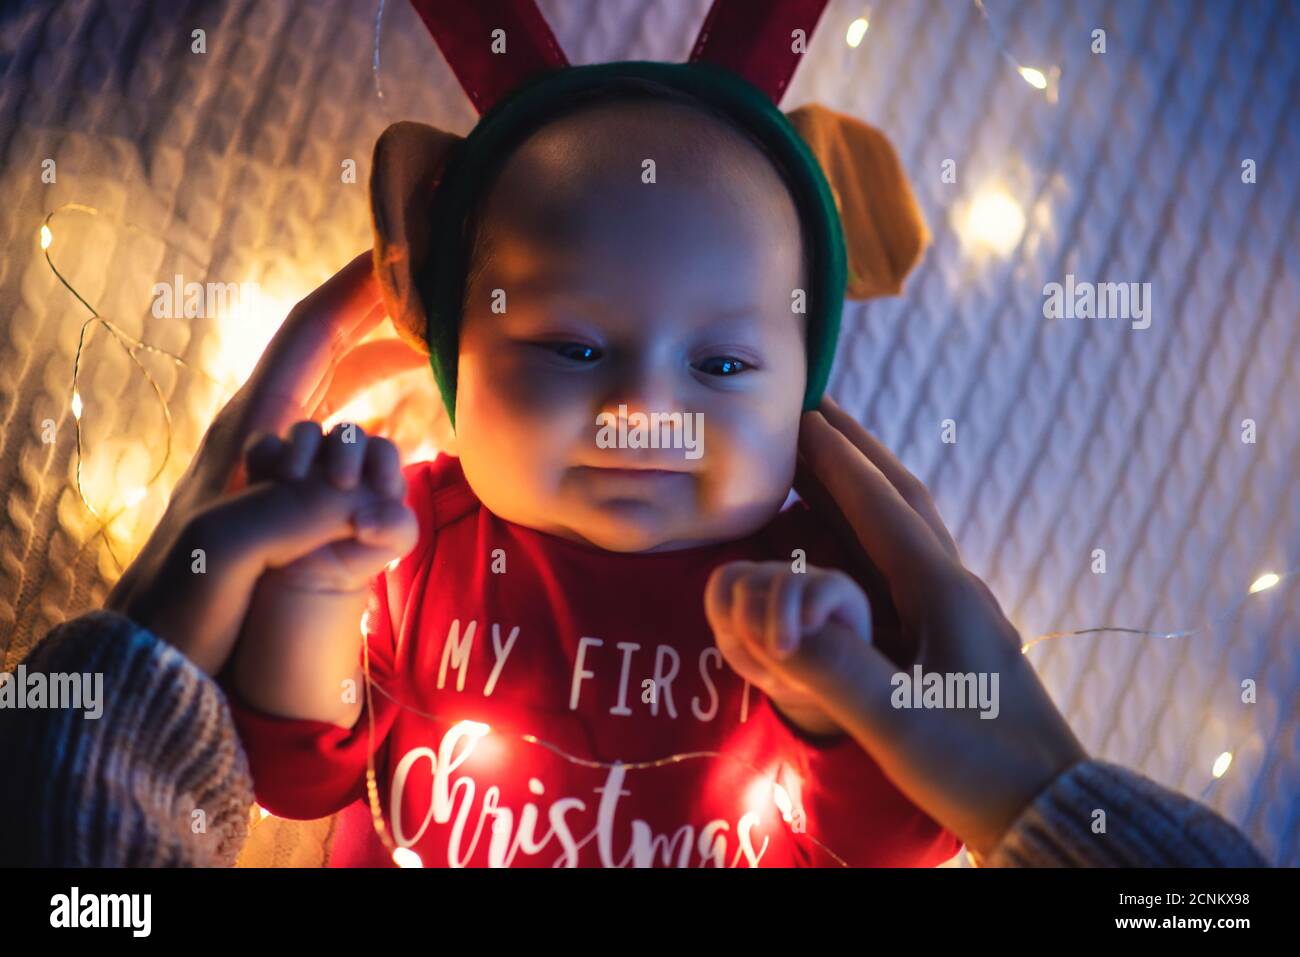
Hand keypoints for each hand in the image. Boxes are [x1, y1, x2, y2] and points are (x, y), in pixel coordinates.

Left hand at [104, 251, 425, 674]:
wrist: (153, 659)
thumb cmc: (181, 602)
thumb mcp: (228, 548)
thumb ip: (296, 509)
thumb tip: (367, 494)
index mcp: (250, 427)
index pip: (312, 333)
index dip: (359, 287)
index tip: (405, 252)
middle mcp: (265, 436)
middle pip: (334, 355)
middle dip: (386, 323)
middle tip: (443, 308)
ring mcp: (279, 471)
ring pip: (344, 399)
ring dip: (390, 373)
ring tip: (440, 362)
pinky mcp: (291, 506)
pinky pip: (349, 447)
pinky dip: (385, 426)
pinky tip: (413, 435)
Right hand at [721, 397, 1087, 857]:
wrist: (1047, 810)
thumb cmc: (976, 766)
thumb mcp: (898, 722)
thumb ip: (833, 669)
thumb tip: (771, 617)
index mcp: (942, 592)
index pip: (882, 506)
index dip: (837, 460)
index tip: (799, 414)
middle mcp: (954, 586)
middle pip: (902, 497)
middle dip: (856, 450)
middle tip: (815, 409)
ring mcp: (959, 610)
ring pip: (908, 524)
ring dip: (866, 482)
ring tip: (827, 458)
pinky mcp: (956, 636)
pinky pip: (903, 559)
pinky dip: (870, 527)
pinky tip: (853, 540)